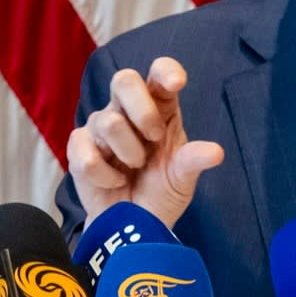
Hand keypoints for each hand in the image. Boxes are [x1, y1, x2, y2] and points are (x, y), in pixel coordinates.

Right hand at [65, 57, 225, 229]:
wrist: (134, 226)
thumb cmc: (161, 192)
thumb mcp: (183, 178)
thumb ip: (193, 161)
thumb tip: (216, 153)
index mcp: (159, 107)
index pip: (159, 72)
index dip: (166, 70)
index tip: (177, 83)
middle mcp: (127, 109)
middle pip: (124, 79)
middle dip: (141, 109)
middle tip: (154, 137)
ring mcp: (101, 126)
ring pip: (108, 122)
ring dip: (128, 151)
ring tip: (135, 168)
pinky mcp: (79, 148)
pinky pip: (86, 153)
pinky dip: (105, 174)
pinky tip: (115, 182)